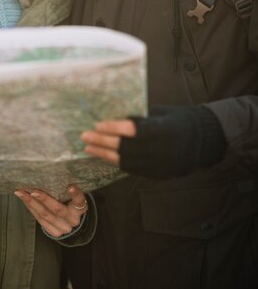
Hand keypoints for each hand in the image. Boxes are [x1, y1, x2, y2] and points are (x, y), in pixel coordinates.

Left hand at [14, 185, 87, 237]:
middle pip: (58, 209)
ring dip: (31, 203)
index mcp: (81, 207)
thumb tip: (52, 171)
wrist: (71, 222)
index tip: (70, 187)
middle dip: (44, 199)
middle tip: (32, 190)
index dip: (75, 194)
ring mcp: (64, 227)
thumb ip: (66, 187)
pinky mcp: (55, 232)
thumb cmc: (70, 202)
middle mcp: (73, 219)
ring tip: (21, 193)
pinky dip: (31, 208)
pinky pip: (40, 220)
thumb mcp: (73, 195)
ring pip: (45, 215)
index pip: (80, 200)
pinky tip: (24, 200)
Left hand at [81, 106, 225, 178]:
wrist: (203, 141)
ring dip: (104, 154)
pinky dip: (116, 162)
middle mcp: (162, 150)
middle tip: (85, 136)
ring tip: (88, 147)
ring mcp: (160, 165)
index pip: (134, 130)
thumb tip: (112, 118)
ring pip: (126, 161)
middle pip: (126, 147)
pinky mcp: (158, 175)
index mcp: (164, 130)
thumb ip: (140, 118)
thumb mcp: (160, 113)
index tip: (98, 123)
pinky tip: (103, 155)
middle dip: (103, 141)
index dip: (114, 127)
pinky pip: (132, 169)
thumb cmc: (178, 119)